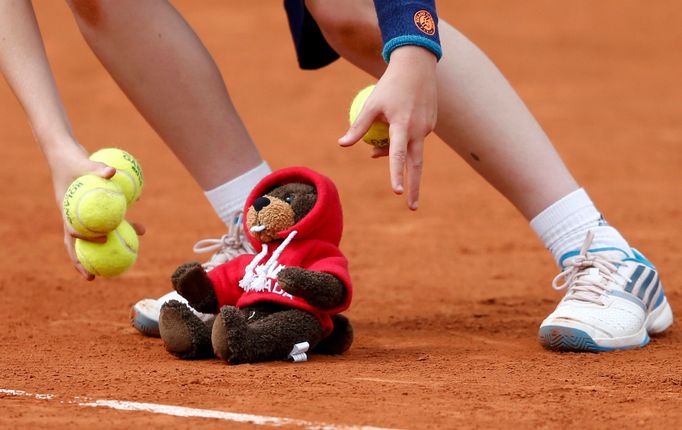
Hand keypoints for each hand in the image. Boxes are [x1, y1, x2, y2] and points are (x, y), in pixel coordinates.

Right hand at [43, 137, 144, 279]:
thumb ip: (98, 168)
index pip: (72, 231)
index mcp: (68, 210)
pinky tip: (139, 227)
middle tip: (97, 276)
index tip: (103, 241)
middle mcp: (74, 216)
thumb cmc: (73, 159)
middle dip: (85, 261)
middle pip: (79, 244)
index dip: (84, 241)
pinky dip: (120, 226)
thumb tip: (113, 172)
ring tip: (133, 252)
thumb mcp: (84, 162)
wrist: (66, 154)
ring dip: (113, 244)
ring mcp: (82, 215)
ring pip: (96, 235)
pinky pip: (107, 222)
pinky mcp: (92, 210)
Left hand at [339, 45, 437, 209]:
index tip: (396, 192)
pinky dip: (403, 141)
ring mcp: (428, 128)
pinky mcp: (432, 124)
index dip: (396, 175)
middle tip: (412, 207)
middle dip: (415, 188)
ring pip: (412, 152)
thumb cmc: (389, 85)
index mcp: (403, 126)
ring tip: (376, 152)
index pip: (398, 156)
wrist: (417, 66)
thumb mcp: (371, 104)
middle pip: (416, 165)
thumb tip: (342, 145)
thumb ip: (359, 126)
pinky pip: (415, 139)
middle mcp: (418, 130)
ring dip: (399, 160)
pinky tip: (395, 124)